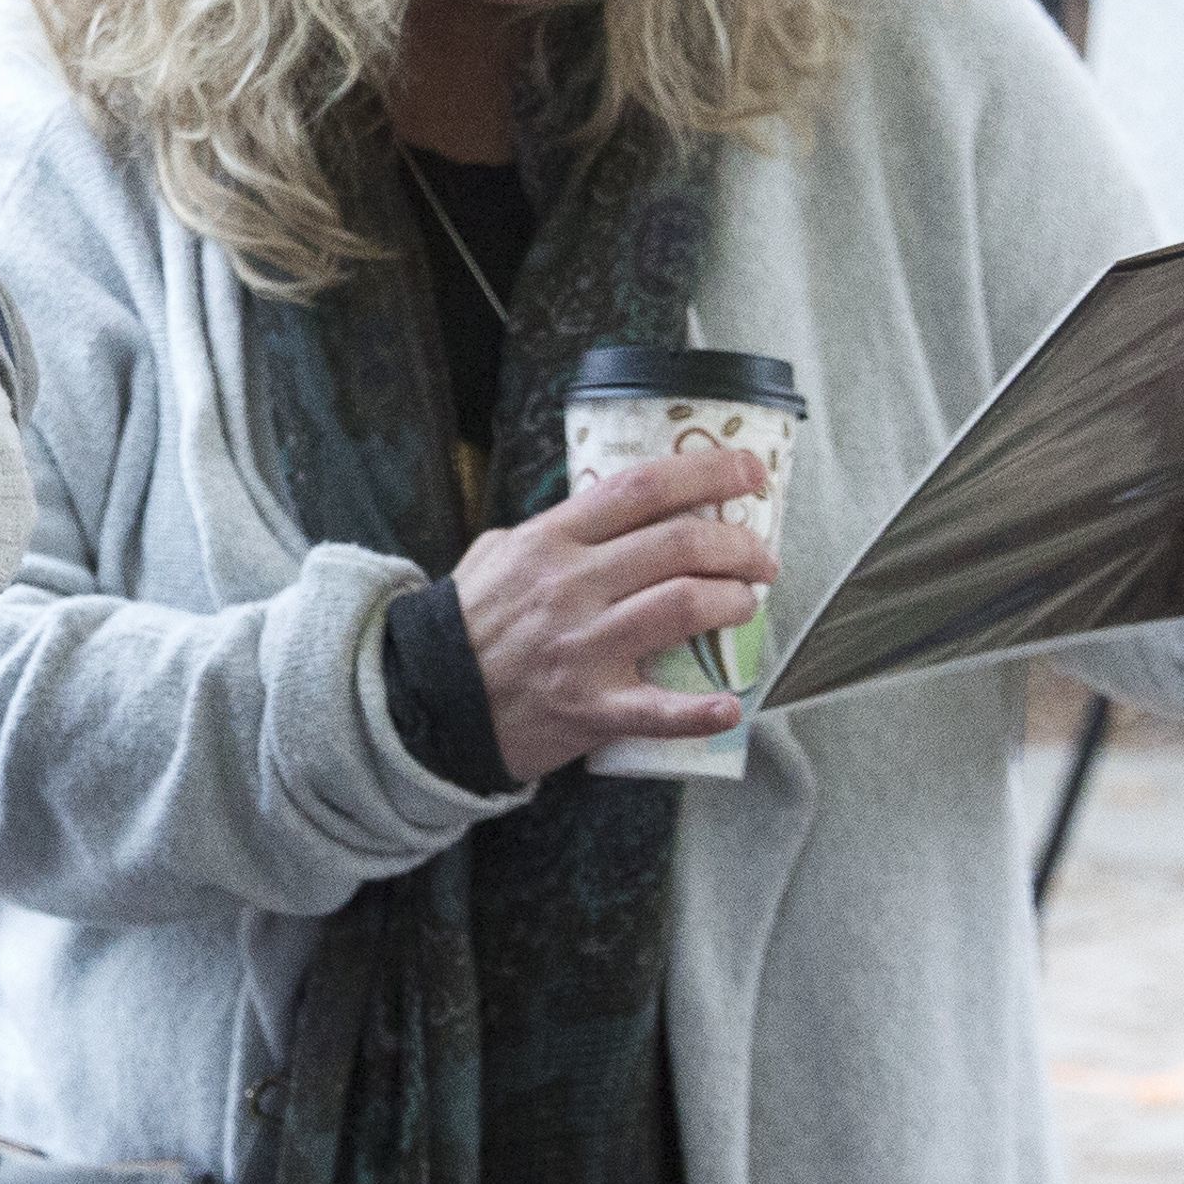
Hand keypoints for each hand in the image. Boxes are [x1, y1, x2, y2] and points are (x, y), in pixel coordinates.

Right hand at [448, 447, 779, 780]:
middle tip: (760, 556)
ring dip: (733, 601)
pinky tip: (731, 704)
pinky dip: (701, 710)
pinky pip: (657, 709)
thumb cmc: (466, 626)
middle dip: (739, 544)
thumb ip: (555, 530)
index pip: (643, 488)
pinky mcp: (588, 708)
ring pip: (682, 606)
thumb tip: (616, 514)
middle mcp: (571, 587)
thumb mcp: (496, 555)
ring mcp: (582, 649)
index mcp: (551, 542)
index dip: (707, 472)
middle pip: (679, 544)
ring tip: (745, 604)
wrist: (423, 701)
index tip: (748, 474)